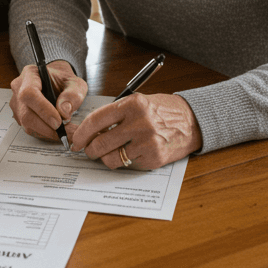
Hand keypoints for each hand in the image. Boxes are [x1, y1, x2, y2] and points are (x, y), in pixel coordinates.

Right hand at [9, 60, 87, 142]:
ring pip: (27, 123)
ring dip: (47, 131)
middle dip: (47, 126)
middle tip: (67, 131)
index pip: (29, 93)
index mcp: (30, 74)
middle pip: (26, 113)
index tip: (59, 121)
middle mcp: (18, 88)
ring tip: (66, 131)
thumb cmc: (64, 82)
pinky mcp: (19, 116)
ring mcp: (16, 103)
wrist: (56, 83)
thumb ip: (72, 95)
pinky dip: (45, 133)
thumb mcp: (75, 84)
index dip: (43, 109)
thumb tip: (63, 112)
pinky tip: (57, 131)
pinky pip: (29, 128)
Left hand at [69, 92, 200, 170]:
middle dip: (90, 150)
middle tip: (88, 150)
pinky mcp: (153, 158)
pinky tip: (131, 152)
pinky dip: (125, 161)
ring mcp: (147, 142)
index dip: (82, 132)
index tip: (76, 139)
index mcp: (132, 104)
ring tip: (109, 152)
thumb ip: (113, 115)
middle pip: (101, 142)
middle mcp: (140, 123)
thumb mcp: (137, 103)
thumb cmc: (161, 111)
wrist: (191, 122)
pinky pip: (128, 165)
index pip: (97, 120)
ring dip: (105, 158)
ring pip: (112, 158)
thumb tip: (86, 130)